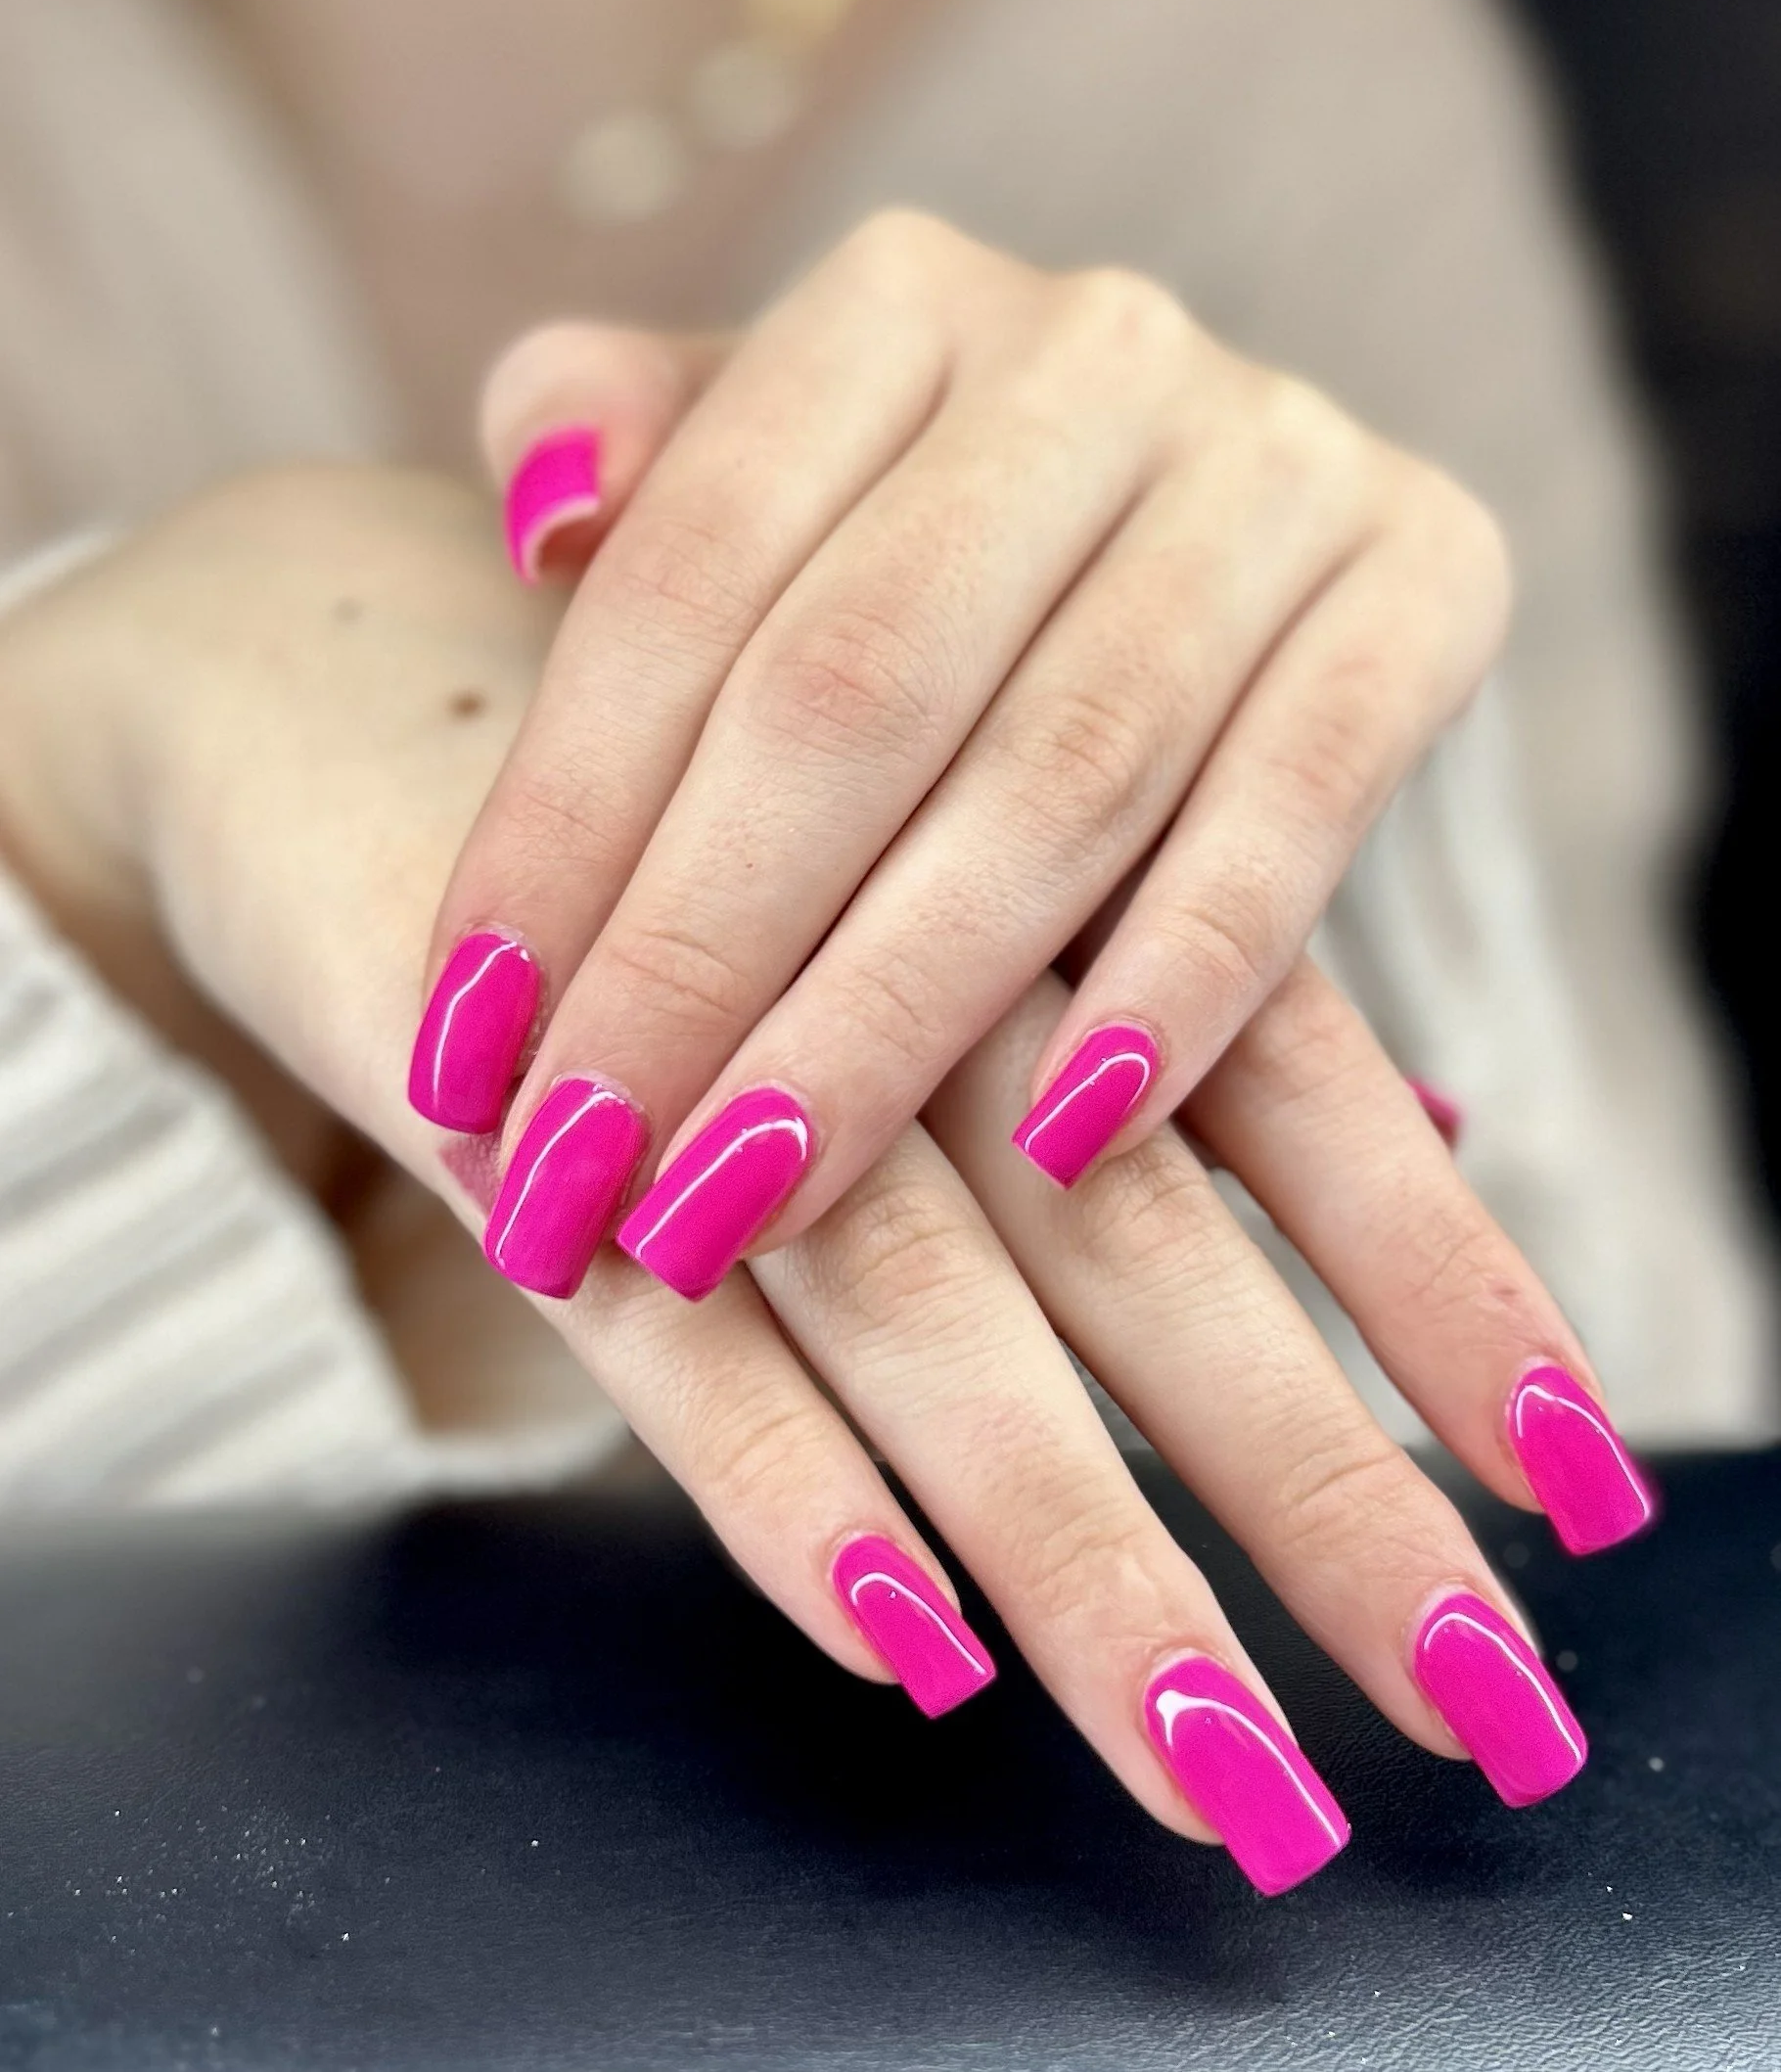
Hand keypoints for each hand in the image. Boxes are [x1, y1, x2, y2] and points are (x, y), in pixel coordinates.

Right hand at [0, 470, 1643, 1897]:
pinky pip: (655, 1318)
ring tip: (1204, 1747)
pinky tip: (902, 1639)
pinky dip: (779, 1478)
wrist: (339, 672)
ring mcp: (692, 1022)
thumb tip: (1446, 1120)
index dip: (1437, 1279)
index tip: (1575, 1482)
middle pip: (1136, 1230)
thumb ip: (1180, 970)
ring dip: (1068, 1531)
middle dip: (1307, 1476)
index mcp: (1022, 857)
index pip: (1284, 1086)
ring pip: (919, 1295)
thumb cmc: (705, 785)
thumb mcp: (945, 839)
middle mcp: (890, 939)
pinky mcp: (508, 1100)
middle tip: (1465, 1698)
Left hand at [413, 210, 1511, 1307]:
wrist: (1215, 517)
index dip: (554, 832)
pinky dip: (1187, 975)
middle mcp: (1095, 347)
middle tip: (579, 1180)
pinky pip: (1301, 804)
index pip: (682, 586)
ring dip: (890, 1018)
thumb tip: (540, 517)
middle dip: (696, 964)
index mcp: (893, 300)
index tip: (458, 1060)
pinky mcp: (1433, 579)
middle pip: (853, 692)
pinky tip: (1068, 1143)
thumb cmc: (923, 537)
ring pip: (1058, 777)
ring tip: (749, 1206)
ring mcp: (1281, 455)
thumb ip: (625, 448)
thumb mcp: (762, 461)